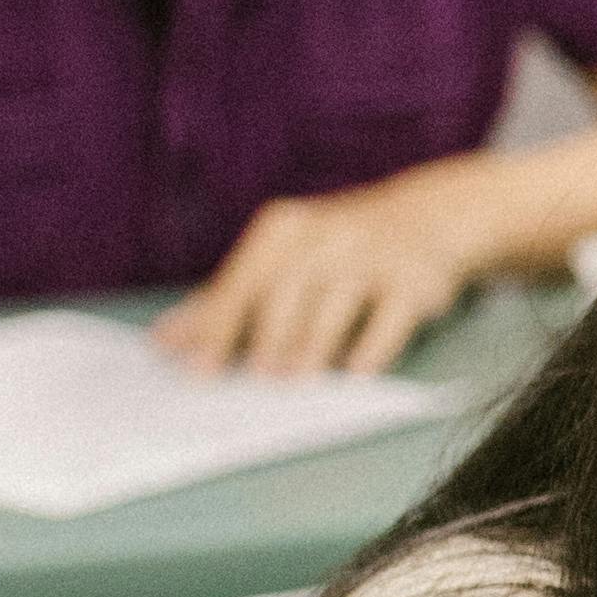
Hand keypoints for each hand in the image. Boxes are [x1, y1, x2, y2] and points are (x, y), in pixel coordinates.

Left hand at [159, 165, 493, 378]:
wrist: (429, 217)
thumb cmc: (336, 249)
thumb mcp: (284, 257)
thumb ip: (230, 297)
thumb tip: (167, 341)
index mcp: (286, 229)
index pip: (244, 279)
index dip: (218, 324)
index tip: (197, 367)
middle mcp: (329, 234)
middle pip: (289, 289)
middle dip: (268, 334)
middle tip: (253, 376)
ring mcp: (375, 255)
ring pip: (337, 304)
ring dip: (315, 344)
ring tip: (296, 378)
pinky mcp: (416, 280)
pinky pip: (391, 318)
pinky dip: (373, 347)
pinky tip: (356, 373)